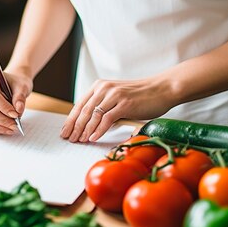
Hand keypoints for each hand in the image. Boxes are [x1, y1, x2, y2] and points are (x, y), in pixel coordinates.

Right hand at [0, 70, 32, 134]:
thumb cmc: (15, 84)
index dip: (4, 107)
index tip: (15, 114)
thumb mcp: (22, 86)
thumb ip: (20, 97)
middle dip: (1, 120)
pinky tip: (6, 129)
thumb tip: (18, 110)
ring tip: (12, 128)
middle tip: (15, 125)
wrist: (11, 84)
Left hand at [61, 78, 176, 142]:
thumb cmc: (141, 96)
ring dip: (85, 130)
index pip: (80, 104)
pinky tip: (93, 138)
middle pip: (84, 110)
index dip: (71, 119)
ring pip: (93, 115)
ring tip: (80, 140)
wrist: (162, 89)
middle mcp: (105, 88)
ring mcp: (114, 95)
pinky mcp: (124, 103)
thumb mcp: (118, 98)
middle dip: (75, 127)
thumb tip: (91, 126)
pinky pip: (107, 119)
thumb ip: (105, 108)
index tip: (65, 130)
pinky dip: (98, 130)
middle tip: (69, 138)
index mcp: (100, 86)